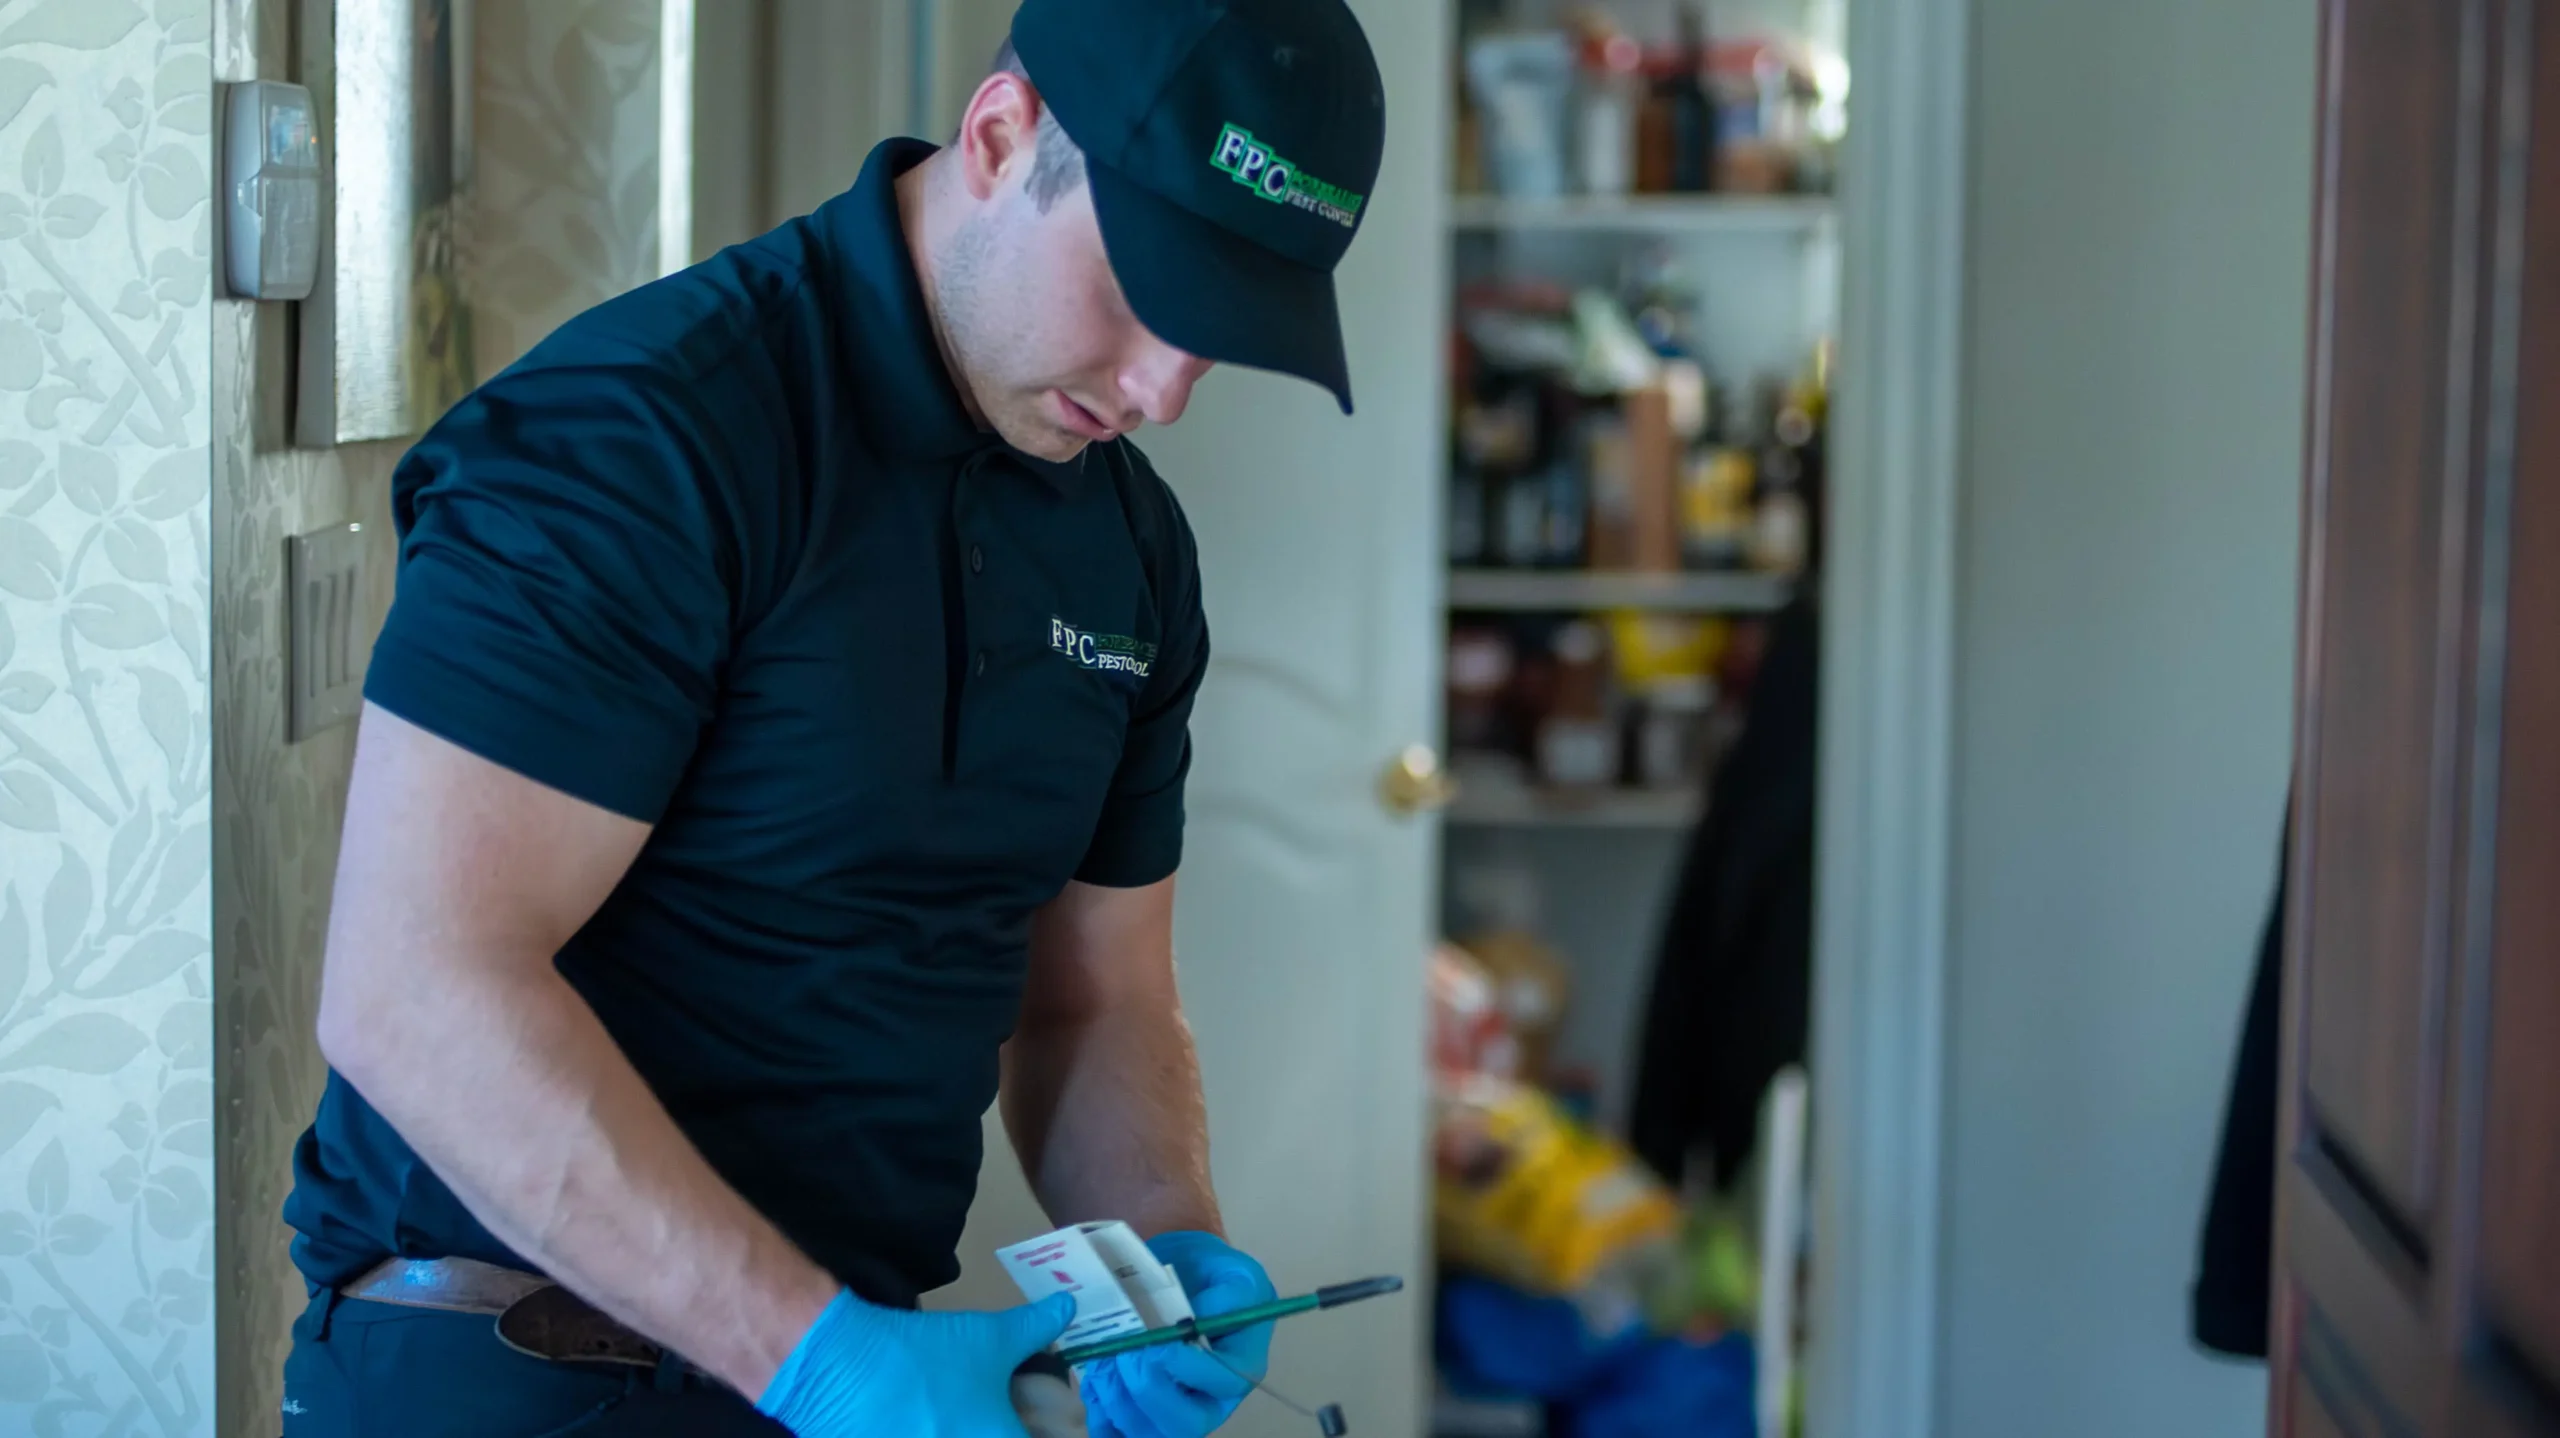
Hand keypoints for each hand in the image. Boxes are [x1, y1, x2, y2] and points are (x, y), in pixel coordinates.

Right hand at [757, 1288, 1076, 1436]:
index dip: (1050, 1434)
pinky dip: (922, 1433)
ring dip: (957, 1431)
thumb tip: (1068, 1306)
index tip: (1042, 1424)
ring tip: (946, 1414)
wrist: (839, 1365)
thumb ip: (1036, 1327)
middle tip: (991, 1415)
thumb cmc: (924, 1355)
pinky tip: (917, 1420)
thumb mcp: (989, 1337)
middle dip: (1004, 1429)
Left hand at [1082, 1232, 1277, 1437]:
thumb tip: (1198, 1319)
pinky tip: (1093, 1380)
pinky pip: (1119, 1433)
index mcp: (1240, 1365)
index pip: (1225, 1383)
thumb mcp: (1230, 1270)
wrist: (1181, 1280)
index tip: (1159, 1344)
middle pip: (1186, 1425)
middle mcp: (1211, 1400)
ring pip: (1149, 1433)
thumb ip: (1227, 1292)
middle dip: (1148, 1391)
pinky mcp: (1143, 1415)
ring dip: (1118, 1401)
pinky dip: (1100, 1413)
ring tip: (1103, 1361)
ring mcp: (1175, 1412)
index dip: (1189, 1369)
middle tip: (1124, 1354)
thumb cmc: (1208, 1275)